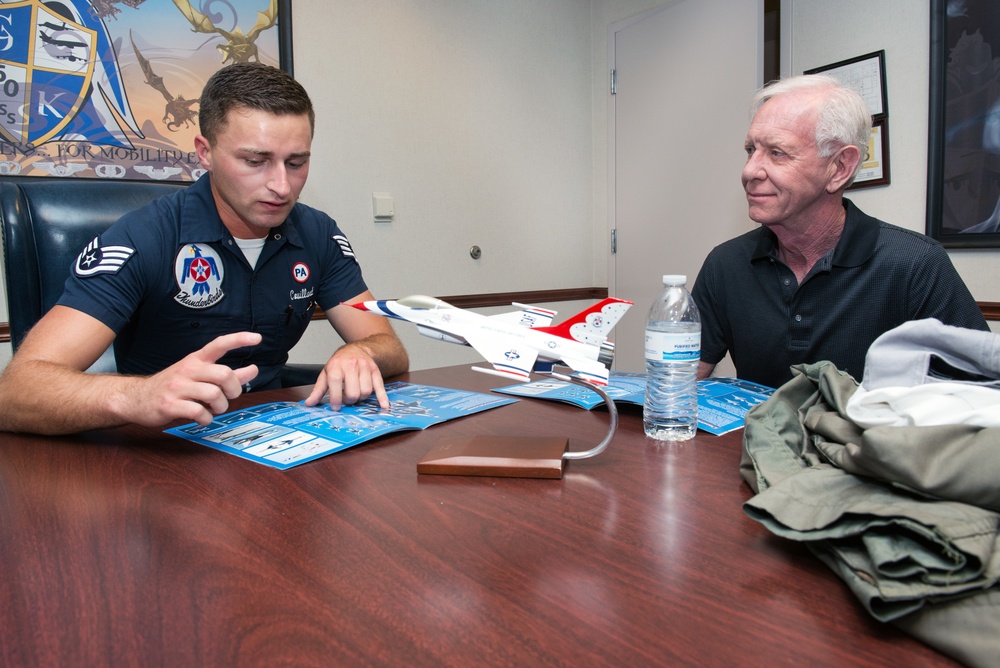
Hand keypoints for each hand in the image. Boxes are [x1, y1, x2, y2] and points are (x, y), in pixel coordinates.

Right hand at [124, 331, 261, 426]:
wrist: (136, 398)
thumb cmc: (173, 386)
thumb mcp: (198, 375)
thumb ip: (227, 375)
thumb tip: (253, 370)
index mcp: (196, 360)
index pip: (220, 344)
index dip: (239, 340)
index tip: (257, 339)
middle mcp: (188, 370)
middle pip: (224, 374)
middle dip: (234, 389)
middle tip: (229, 397)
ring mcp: (177, 387)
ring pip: (214, 394)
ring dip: (220, 407)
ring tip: (214, 409)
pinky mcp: (170, 404)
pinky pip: (198, 412)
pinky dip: (206, 419)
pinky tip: (202, 418)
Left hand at [305, 343, 388, 409]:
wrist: (357, 349)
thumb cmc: (339, 363)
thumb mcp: (326, 373)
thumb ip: (318, 390)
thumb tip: (309, 404)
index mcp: (336, 365)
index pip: (335, 382)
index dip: (336, 397)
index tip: (335, 407)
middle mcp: (351, 364)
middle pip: (353, 391)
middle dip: (349, 400)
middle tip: (346, 399)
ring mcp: (365, 367)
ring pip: (366, 391)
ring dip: (360, 398)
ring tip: (355, 395)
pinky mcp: (375, 371)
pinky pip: (380, 387)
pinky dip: (382, 398)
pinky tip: (383, 406)